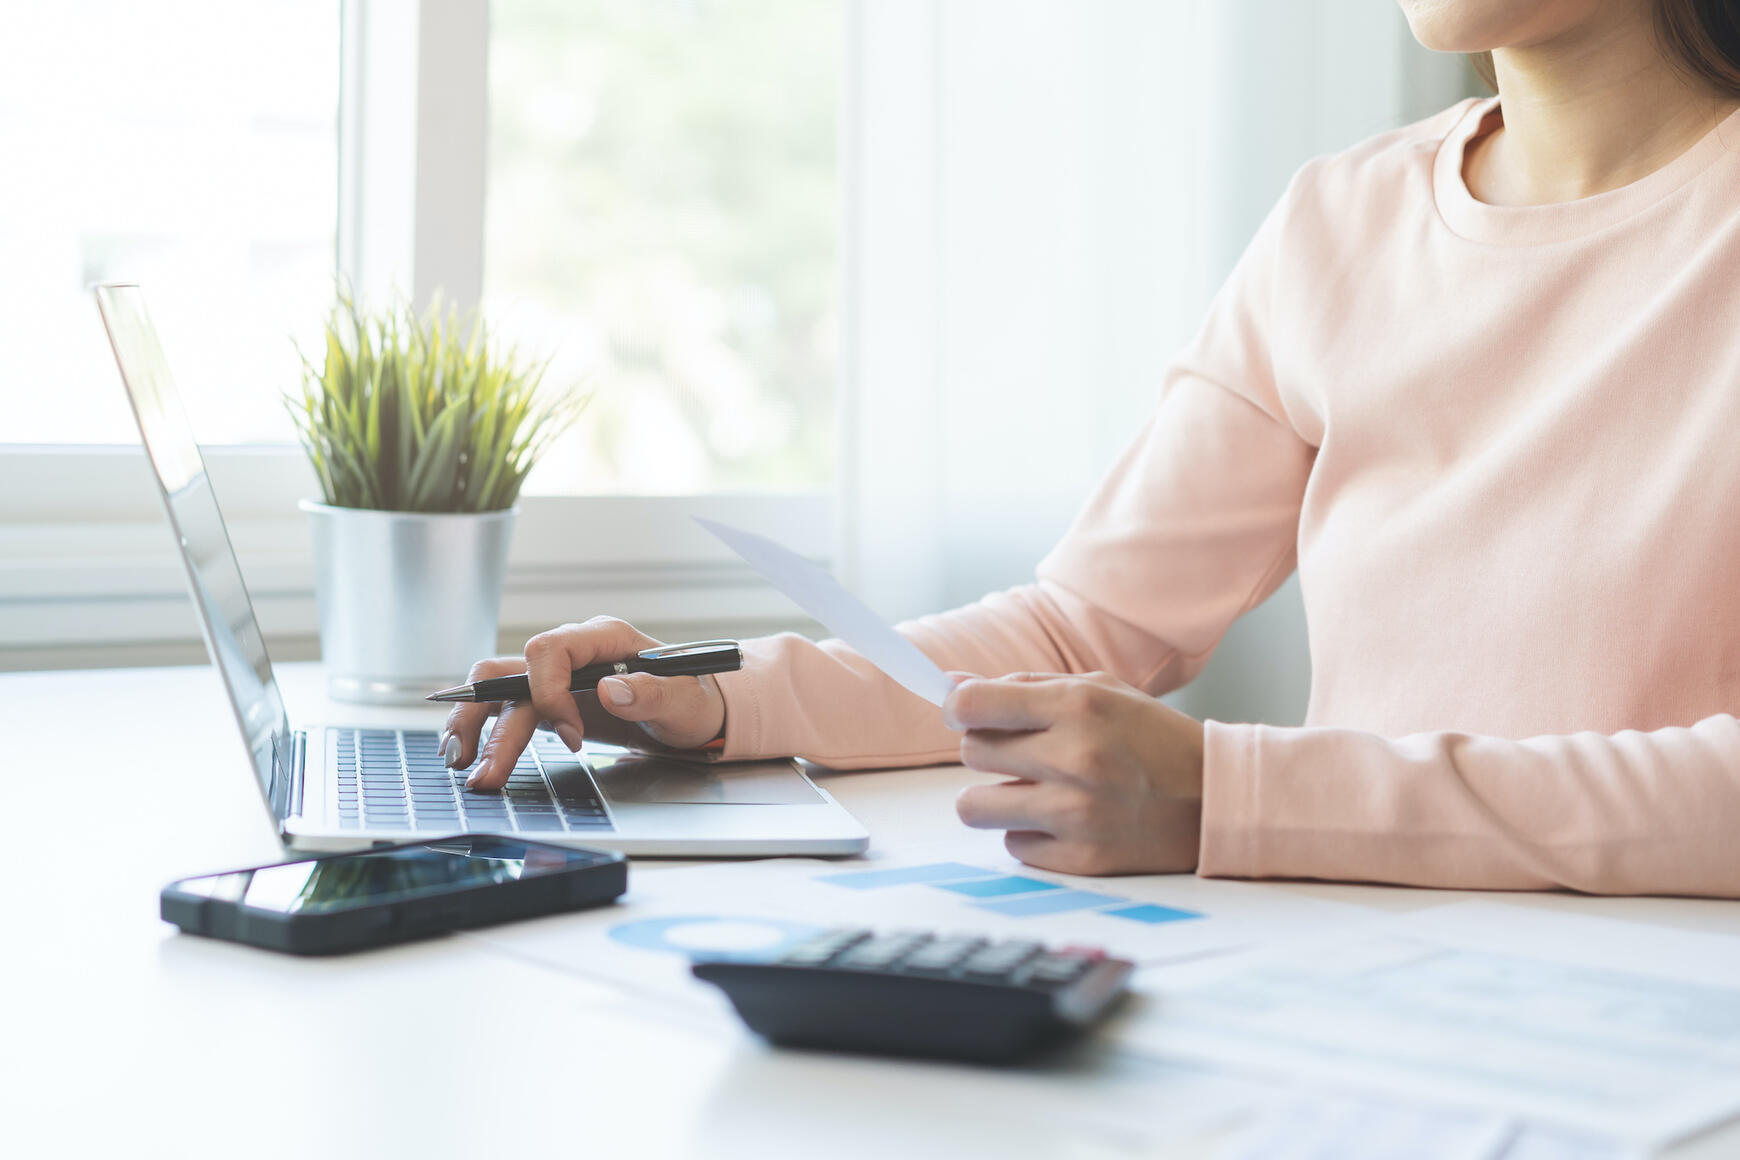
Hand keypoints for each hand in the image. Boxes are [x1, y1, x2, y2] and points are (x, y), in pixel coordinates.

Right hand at [441, 617, 726, 789]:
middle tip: (483, 770)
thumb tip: (613, 689)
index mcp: (604, 638)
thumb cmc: (691, 701)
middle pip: (512, 674)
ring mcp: (557, 676)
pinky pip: (505, 707)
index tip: (572, 738)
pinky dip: (484, 730)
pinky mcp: (549, 701)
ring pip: (498, 690)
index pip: (550, 650)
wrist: (690, 714)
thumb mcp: (685, 702)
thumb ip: (654, 694)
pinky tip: (470, 756)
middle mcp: (573, 652)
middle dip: (492, 722)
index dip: (549, 693)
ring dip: (475, 726)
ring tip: (460, 766)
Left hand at [945, 671, 1205, 875]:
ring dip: (996, 798)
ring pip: (975, 808)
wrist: (1215, 799)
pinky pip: (1014, 846)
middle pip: (971, 754)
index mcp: (1078, 707)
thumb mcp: (1098, 690)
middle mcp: (1075, 760)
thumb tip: (950, 688)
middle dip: (988, 750)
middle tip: (1023, 752)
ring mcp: (1077, 815)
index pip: (974, 707)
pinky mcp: (1082, 860)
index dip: (958, 709)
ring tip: (1033, 789)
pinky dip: (1030, 833)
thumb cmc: (1150, 737)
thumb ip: (1023, 687)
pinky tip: (1064, 820)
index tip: (964, 714)